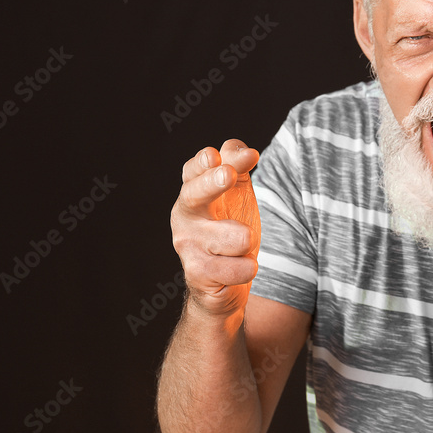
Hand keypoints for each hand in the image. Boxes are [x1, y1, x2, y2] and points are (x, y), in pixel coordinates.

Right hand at [171, 139, 260, 317]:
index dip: (204, 162)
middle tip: (229, 174)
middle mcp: (184, 216)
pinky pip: (238, 267)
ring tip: (240, 248)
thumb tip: (245, 150)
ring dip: (248, 242)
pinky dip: (247, 268)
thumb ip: (238, 166)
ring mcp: (188, 245)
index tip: (216, 155)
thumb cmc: (230, 230)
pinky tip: (240, 268)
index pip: (193, 171)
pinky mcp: (197, 274)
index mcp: (193, 193)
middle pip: (195, 193)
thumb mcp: (237, 194)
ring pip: (235, 236)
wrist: (226, 282)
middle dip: (213, 183)